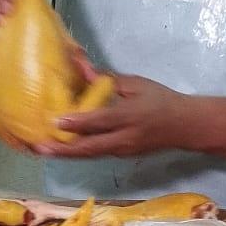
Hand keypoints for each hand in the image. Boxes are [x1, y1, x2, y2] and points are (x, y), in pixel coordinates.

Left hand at [39, 62, 190, 158]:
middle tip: (40, 147)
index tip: (56, 120)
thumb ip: (109, 80)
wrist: (185, 126)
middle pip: (90, 148)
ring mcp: (123, 151)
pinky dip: (78, 152)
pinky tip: (63, 147)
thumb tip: (83, 69)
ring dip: (66, 153)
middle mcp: (124, 138)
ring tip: (44, 150)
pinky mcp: (122, 156)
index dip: (78, 122)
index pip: (100, 121)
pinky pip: (96, 154)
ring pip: (90, 154)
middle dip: (63, 149)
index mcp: (130, 116)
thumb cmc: (161, 100)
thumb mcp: (137, 85)